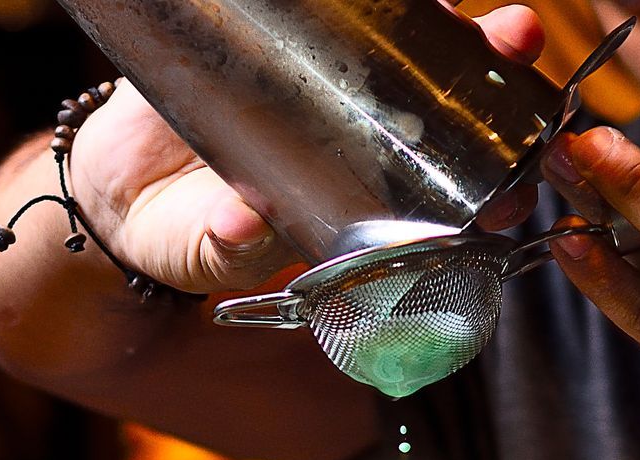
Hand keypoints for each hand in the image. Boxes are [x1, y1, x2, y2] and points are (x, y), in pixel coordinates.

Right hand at [69, 4, 546, 295]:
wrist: (120, 182)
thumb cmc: (183, 234)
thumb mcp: (206, 254)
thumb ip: (227, 249)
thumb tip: (245, 231)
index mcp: (368, 205)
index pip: (454, 192)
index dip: (499, 179)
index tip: (519, 169)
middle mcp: (367, 138)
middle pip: (452, 100)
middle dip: (492, 66)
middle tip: (515, 36)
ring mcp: (335, 81)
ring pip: (409, 41)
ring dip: (444, 14)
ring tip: (461, 0)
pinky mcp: (293, 35)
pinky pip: (338, 9)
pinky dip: (367, 1)